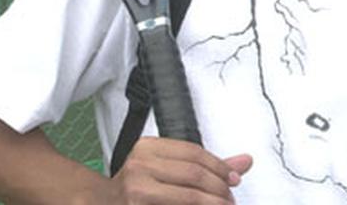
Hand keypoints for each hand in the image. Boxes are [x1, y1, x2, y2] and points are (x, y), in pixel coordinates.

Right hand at [108, 137, 251, 203]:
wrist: (99, 203)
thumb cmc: (137, 186)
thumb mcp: (167, 167)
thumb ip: (206, 165)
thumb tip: (246, 161)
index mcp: (147, 147)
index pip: (195, 153)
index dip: (221, 167)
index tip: (235, 179)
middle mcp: (139, 165)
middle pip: (194, 174)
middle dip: (220, 189)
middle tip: (230, 199)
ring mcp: (134, 189)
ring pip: (188, 196)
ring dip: (212, 203)